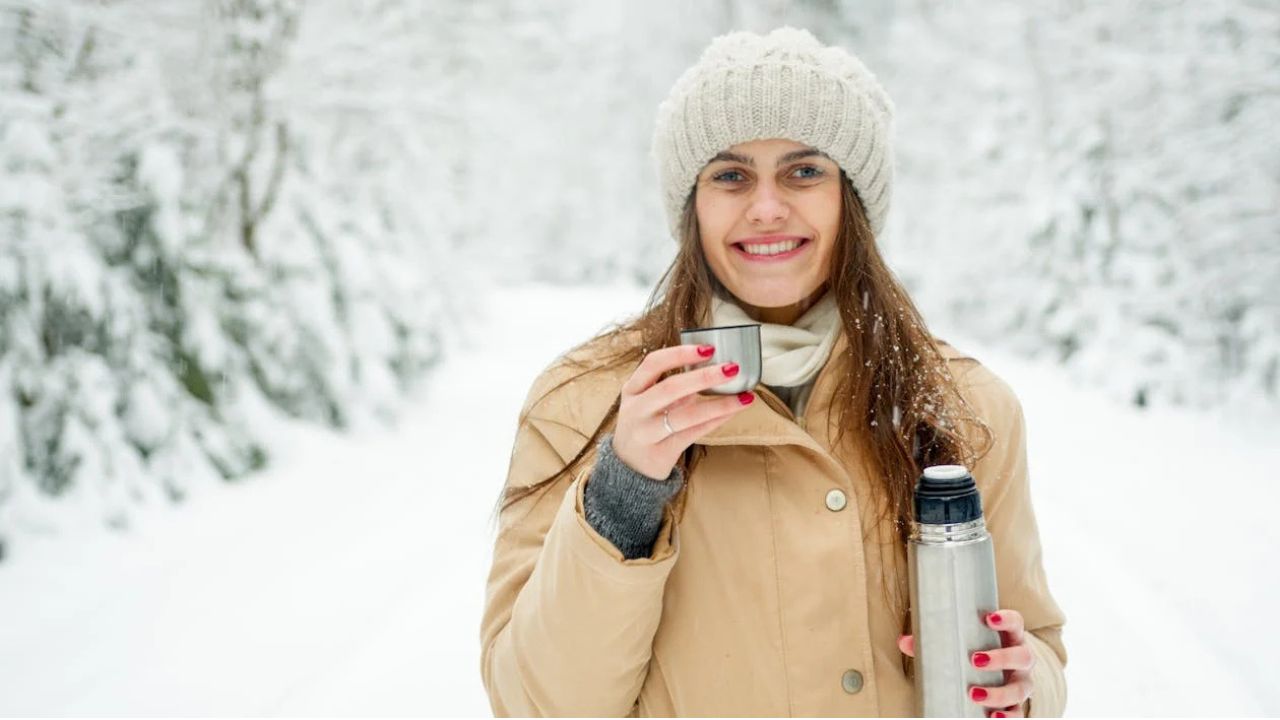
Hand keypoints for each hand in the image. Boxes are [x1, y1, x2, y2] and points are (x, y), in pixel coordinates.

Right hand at [611, 343, 755, 479]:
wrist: (629, 468)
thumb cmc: (645, 426)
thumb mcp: (647, 402)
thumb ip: (672, 386)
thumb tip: (713, 367)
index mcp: (632, 389)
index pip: (653, 363)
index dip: (680, 353)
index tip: (707, 349)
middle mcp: (636, 409)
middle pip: (670, 388)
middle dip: (704, 376)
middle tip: (731, 368)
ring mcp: (646, 432)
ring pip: (686, 415)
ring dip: (719, 404)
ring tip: (743, 397)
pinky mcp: (660, 452)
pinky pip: (693, 434)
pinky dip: (715, 421)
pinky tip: (732, 413)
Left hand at [897, 608, 1034, 717]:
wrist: (995, 672)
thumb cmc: (976, 651)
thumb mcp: (961, 642)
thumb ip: (933, 640)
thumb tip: (905, 642)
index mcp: (1009, 637)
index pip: (1016, 623)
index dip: (1007, 619)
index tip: (989, 618)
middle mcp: (1021, 659)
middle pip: (1022, 656)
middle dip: (1001, 658)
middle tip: (975, 660)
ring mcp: (1021, 682)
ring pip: (1021, 688)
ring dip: (999, 692)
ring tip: (974, 694)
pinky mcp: (1017, 704)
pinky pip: (1019, 713)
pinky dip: (1008, 716)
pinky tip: (993, 717)